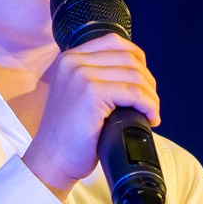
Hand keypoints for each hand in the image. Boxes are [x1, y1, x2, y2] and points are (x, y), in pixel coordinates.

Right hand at [23, 35, 160, 193]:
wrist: (51, 160)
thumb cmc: (68, 136)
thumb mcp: (78, 95)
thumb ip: (98, 78)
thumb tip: (138, 75)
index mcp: (69, 58)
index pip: (115, 43)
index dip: (138, 61)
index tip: (144, 84)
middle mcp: (73, 61)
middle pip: (129, 57)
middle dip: (148, 81)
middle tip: (150, 104)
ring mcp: (81, 74)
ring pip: (135, 75)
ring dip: (151, 96)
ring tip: (151, 113)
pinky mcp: (91, 92)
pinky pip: (134, 93)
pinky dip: (149, 106)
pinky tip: (150, 118)